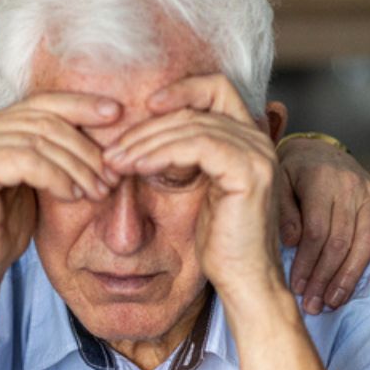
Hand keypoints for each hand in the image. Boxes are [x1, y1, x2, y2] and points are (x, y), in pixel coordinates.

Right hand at [0, 93, 120, 282]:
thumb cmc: (4, 229)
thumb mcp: (37, 181)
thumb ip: (53, 151)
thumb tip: (103, 124)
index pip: (41, 102)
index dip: (80, 105)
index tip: (116, 114)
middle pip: (44, 120)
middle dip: (84, 147)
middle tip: (110, 175)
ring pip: (40, 141)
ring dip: (76, 167)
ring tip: (97, 190)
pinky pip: (28, 161)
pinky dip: (57, 177)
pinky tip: (71, 196)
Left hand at [106, 74, 282, 299]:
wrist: (243, 280)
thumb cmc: (219, 243)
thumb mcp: (198, 189)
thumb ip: (184, 156)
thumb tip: (143, 138)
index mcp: (248, 139)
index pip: (217, 88)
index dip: (181, 89)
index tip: (144, 106)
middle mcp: (258, 140)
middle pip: (194, 110)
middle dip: (147, 128)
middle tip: (112, 150)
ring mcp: (256, 155)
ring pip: (191, 126)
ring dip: (146, 142)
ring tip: (115, 161)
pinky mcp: (248, 173)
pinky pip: (198, 146)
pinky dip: (162, 153)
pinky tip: (138, 167)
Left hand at [274, 138, 369, 314]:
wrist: (316, 150)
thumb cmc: (290, 173)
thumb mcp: (275, 183)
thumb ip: (282, 211)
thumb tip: (291, 241)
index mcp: (319, 179)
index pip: (316, 232)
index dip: (307, 264)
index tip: (297, 288)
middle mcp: (349, 184)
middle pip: (341, 240)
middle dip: (326, 278)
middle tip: (314, 305)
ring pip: (366, 239)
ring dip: (351, 274)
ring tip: (335, 300)